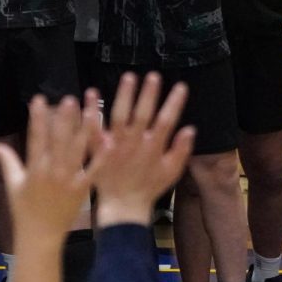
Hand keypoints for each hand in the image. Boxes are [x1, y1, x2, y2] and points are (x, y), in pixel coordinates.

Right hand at [0, 92, 101, 239]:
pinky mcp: (83, 189)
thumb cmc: (24, 211)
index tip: (39, 99)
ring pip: (77, 150)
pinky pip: (94, 170)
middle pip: (58, 141)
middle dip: (63, 119)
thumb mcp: (12, 185)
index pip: (35, 138)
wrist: (40, 237)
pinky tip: (109, 140)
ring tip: (90, 110)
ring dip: (84, 130)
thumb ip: (7, 162)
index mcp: (34, 169)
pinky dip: (102, 156)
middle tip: (68, 99)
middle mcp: (52, 172)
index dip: (37, 118)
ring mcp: (69, 180)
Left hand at [91, 72, 193, 227]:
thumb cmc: (149, 187)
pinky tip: (91, 92)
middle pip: (142, 115)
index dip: (174, 104)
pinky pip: (93, 129)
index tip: (181, 86)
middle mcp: (134, 144)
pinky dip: (92, 111)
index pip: (166, 121)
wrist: (123, 206)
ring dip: (124, 96)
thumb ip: (181, 151)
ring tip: (129, 77)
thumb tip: (190, 129)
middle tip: (153, 75)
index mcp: (153, 148)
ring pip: (120, 117)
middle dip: (148, 95)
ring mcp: (115, 146)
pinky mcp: (98, 149)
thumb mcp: (171, 173)